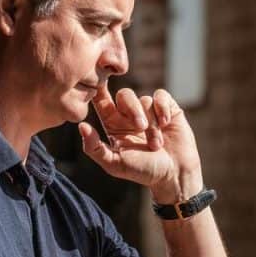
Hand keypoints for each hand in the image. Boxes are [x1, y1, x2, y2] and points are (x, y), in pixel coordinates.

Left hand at [79, 86, 202, 203]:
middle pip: (124, 95)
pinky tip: (165, 125)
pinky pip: (161, 96)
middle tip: (140, 128)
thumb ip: (95, 148)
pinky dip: (162, 109)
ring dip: (151, 123)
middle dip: (133, 110)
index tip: (98, 81)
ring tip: (156, 144)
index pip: (101, 99)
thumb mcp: (114, 164)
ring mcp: (149, 111)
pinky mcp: (167, 108)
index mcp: (113, 124)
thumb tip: (81, 126)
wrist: (174, 175)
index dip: (98, 88)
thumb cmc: (143, 171)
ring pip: (144, 99)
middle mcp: (129, 115)